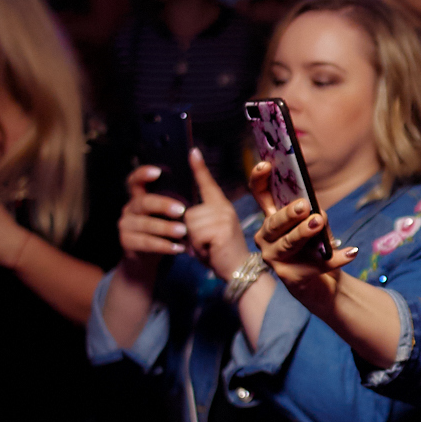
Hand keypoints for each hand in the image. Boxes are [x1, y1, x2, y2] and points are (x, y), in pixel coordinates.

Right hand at [117, 164, 187, 268]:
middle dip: (163, 205)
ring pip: (145, 224)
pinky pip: (145, 243)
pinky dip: (163, 246)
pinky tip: (178, 248)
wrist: (146, 258)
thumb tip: (199, 181)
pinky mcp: (126, 242)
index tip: (158, 171)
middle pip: (143, 202)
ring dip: (165, 228)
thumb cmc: (163, 230)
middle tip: (181, 210)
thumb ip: (176, 200)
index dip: (143, 173)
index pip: (135, 180)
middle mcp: (130, 208)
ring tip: (183, 232)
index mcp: (139, 196)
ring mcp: (126, 225)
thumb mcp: (167, 214)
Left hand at [184, 150, 251, 281]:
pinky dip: (198, 247)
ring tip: (207, 247)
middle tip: (204, 243)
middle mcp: (224, 208)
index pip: (208, 183)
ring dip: (192, 241)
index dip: (199, 167)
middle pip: (188, 212)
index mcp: (221, 205)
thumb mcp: (209, 231)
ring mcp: (224, 218)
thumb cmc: (220, 252)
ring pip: (190, 224)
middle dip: (189, 232)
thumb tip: (181, 214)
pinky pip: (195, 235)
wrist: (239, 270)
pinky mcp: (221, 229)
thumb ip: (199, 219)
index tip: (192, 151)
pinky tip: (210, 251)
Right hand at [250, 159, 359, 314]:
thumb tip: (316, 211)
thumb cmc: (315, 248)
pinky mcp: (291, 278)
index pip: (261, 195)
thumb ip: (313, 214)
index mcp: (272, 220)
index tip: (267, 164)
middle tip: (304, 205)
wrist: (322, 284)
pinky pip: (315, 265)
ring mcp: (275, 259)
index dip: (259, 178)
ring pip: (289, 243)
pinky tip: (352, 252)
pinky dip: (336, 258)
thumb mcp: (316, 226)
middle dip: (288, 213)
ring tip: (318, 222)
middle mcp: (267, 239)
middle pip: (274, 222)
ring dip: (304, 232)